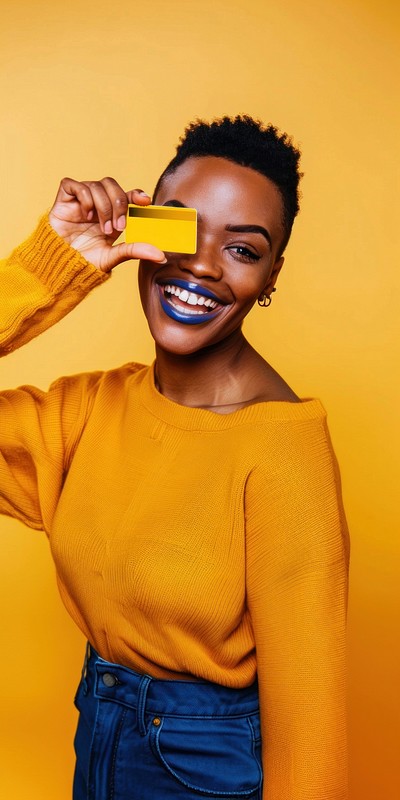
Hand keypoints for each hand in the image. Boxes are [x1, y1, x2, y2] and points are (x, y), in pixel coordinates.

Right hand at [48, 177, 166, 272]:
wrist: (61, 266)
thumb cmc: (84, 261)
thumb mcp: (113, 256)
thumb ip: (135, 251)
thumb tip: (161, 256)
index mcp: (110, 215)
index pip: (125, 195)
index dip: (136, 193)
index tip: (145, 201)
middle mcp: (96, 204)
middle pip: (111, 184)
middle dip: (118, 203)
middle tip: (118, 227)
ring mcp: (80, 201)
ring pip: (96, 186)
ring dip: (103, 206)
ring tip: (101, 228)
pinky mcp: (64, 200)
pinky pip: (74, 185)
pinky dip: (84, 198)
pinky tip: (84, 215)